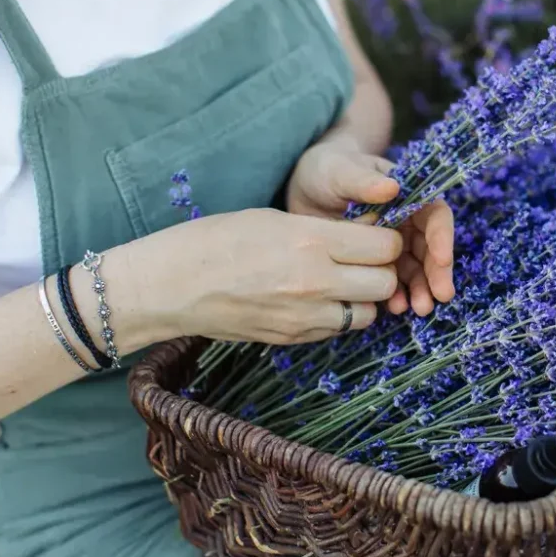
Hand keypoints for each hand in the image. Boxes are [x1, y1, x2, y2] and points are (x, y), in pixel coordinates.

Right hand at [127, 208, 402, 346]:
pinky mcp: (293, 338)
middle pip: (385, 282)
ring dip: (363, 298)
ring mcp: (305, 316)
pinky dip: (338, 316)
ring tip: (341, 282)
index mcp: (311, 240)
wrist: (170, 286)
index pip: (384, 246)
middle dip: (381, 270)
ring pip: (368, 313)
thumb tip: (364, 235)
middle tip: (363, 260)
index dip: (385, 239)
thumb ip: (324, 230)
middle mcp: (315, 281)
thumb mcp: (274, 218)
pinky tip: (317, 300)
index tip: (374, 234)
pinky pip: (338, 329)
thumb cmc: (215, 240)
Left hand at [287, 140, 454, 315]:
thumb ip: (364, 181)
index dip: (442, 237)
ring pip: (416, 269)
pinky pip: (393, 281)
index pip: (435, 215)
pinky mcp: (377, 262)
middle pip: (431, 248)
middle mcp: (407, 221)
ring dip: (421, 289)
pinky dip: (397, 295)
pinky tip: (394, 309)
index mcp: (408, 195)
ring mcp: (393, 244)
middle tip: (438, 296)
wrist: (305, 188)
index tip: (441, 259)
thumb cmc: (327, 169)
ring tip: (418, 308)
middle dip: (436, 273)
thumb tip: (392, 187)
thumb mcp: (341, 171)